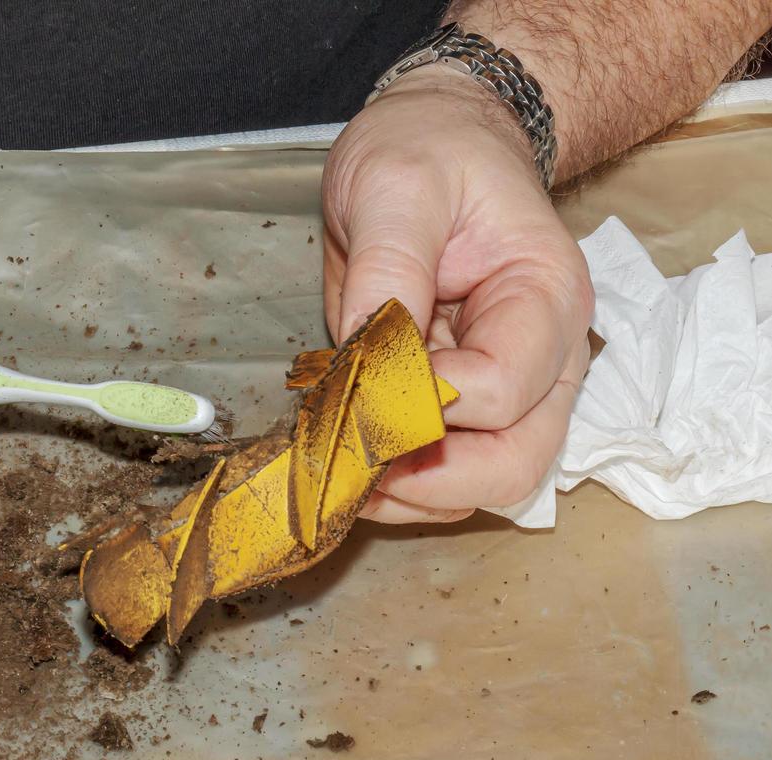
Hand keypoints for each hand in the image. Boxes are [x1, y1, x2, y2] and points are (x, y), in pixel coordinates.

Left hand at [322, 68, 593, 521]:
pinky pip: (446, 473)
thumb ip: (389, 268)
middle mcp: (544, 359)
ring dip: (409, 493)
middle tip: (349, 459)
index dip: (427, 405)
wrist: (437, 142)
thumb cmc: (428, 152)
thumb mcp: (397, 186)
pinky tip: (348, 455)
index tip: (361, 385)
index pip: (503, 390)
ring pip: (481, 486)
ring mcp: (510, 391)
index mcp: (544, 299)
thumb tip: (370, 355)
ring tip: (340, 463)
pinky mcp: (467, 408)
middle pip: (514, 464)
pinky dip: (398, 483)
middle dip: (428, 479)